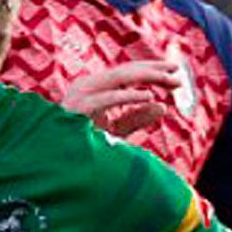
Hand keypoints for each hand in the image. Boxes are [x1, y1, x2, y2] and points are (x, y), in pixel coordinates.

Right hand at [62, 57, 183, 137]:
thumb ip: (136, 118)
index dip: (152, 70)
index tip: (175, 72)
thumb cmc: (82, 146)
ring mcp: (82, 94)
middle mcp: (88, 85)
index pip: (128, 73)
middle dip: (154, 70)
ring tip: (170, 80)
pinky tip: (148, 95)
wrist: (54, 161)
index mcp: (95, 88)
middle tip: (177, 71)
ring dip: (147, 77)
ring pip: (120, 78)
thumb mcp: (115, 131)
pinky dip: (129, 96)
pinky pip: (108, 98)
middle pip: (126, 70)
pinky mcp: (80, 108)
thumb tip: (163, 106)